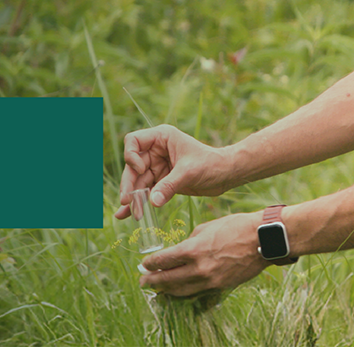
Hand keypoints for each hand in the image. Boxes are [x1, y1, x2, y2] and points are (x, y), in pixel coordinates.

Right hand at [116, 124, 231, 218]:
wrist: (226, 175)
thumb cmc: (211, 164)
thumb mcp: (189, 172)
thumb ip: (169, 186)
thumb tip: (153, 202)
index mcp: (161, 138)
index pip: (133, 141)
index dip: (131, 156)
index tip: (141, 170)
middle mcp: (156, 150)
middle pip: (132, 166)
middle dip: (129, 183)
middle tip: (127, 201)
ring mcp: (157, 166)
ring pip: (137, 181)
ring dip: (133, 197)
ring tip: (132, 214)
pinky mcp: (162, 181)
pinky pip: (145, 191)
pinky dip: (138, 202)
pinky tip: (126, 214)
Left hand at [138, 212, 268, 296]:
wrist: (263, 239)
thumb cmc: (236, 227)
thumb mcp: (206, 227)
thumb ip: (190, 240)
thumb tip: (182, 249)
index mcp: (193, 249)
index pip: (164, 261)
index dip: (151, 264)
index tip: (144, 265)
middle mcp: (199, 268)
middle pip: (168, 279)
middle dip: (153, 281)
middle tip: (143, 281)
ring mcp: (211, 279)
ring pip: (182, 289)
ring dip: (167, 290)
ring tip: (157, 288)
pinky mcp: (221, 285)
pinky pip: (197, 291)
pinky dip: (185, 291)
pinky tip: (179, 290)